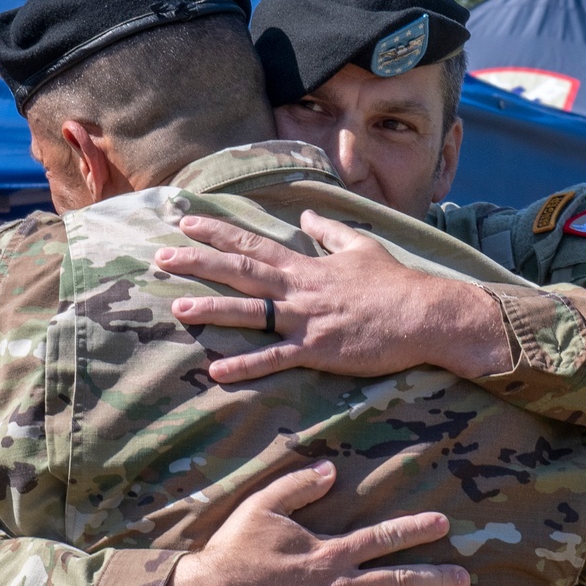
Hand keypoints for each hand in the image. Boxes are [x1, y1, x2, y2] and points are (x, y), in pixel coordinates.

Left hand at [156, 210, 508, 382]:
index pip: (254, 244)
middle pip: (241, 271)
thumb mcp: (361, 246)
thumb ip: (328, 231)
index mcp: (307, 266)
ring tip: (177, 307)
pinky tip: (217, 371)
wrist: (424, 315)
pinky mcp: (317, 349)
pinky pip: (275, 358)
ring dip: (212, 309)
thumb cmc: (395, 283)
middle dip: (199, 262)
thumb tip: (306, 214)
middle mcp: (299, 289)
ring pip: (251, 312)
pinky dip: (245, 365)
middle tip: (161, 257)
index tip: (186, 222)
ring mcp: (306, 319)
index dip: (218, 232)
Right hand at [158, 460, 469, 585]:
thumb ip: (299, 485)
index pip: (383, 537)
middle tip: (464, 581)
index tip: (444, 524)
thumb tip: (331, 469)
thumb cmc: (236, 549)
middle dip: (434, 581)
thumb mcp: (264, 505)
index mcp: (330, 551)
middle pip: (397, 583)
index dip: (415, 529)